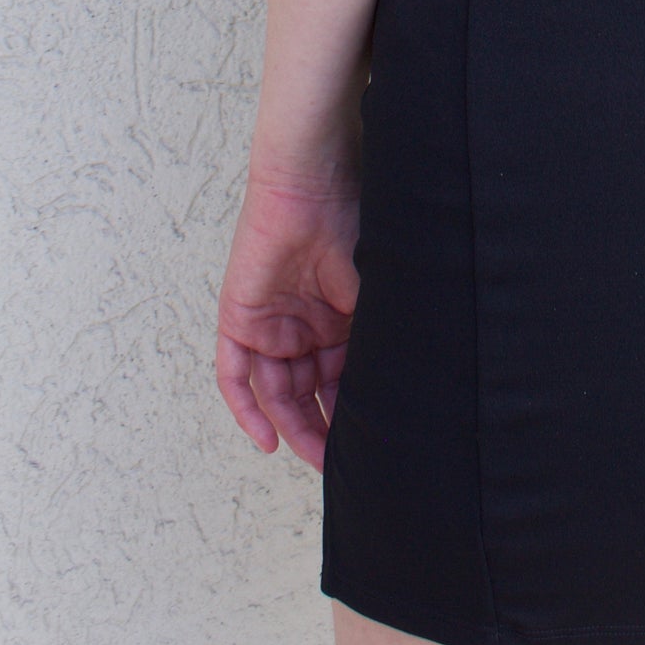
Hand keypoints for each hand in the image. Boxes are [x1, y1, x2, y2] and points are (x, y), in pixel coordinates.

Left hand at [215, 171, 360, 472]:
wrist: (314, 183)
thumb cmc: (354, 223)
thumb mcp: (376, 295)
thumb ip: (380, 341)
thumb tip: (408, 393)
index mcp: (336, 320)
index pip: (339, 382)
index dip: (349, 416)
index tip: (365, 446)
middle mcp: (302, 327)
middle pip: (307, 394)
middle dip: (321, 430)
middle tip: (337, 461)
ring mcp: (269, 323)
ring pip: (275, 391)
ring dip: (292, 424)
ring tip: (315, 454)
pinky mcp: (239, 318)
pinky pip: (235, 376)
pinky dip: (247, 408)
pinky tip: (268, 438)